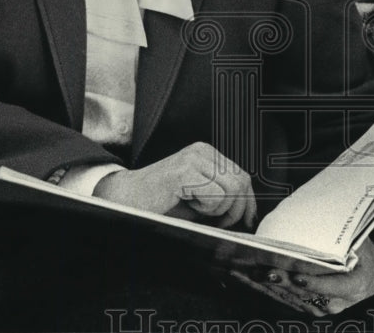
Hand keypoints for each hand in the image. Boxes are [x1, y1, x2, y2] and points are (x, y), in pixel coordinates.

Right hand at [93, 142, 256, 229]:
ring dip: (219, 210)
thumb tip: (248, 211)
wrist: (125, 199)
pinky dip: (207, 209)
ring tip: (199, 211)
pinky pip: (215, 196)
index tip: (247, 219)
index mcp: (206, 153)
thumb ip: (222, 197)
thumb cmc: (160, 203)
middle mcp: (202, 151)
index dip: (248, 201)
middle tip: (219, 223)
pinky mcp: (185, 172)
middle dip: (235, 210)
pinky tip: (188, 205)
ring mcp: (193, 159)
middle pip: (241, 181)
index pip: (242, 175)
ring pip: (231, 190)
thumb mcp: (198, 197)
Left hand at [228, 239, 373, 316]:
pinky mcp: (308, 306)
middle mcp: (337, 302)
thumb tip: (318, 227)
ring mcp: (321, 307)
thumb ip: (342, 240)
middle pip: (305, 293)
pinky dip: (267, 288)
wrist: (371, 274)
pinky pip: (286, 298)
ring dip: (268, 286)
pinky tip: (251, 279)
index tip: (298, 276)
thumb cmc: (363, 253)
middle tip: (262, 269)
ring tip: (248, 272)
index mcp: (355, 286)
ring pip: (291, 297)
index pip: (332, 287)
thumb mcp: (360, 243)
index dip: (314, 283)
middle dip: (282, 281)